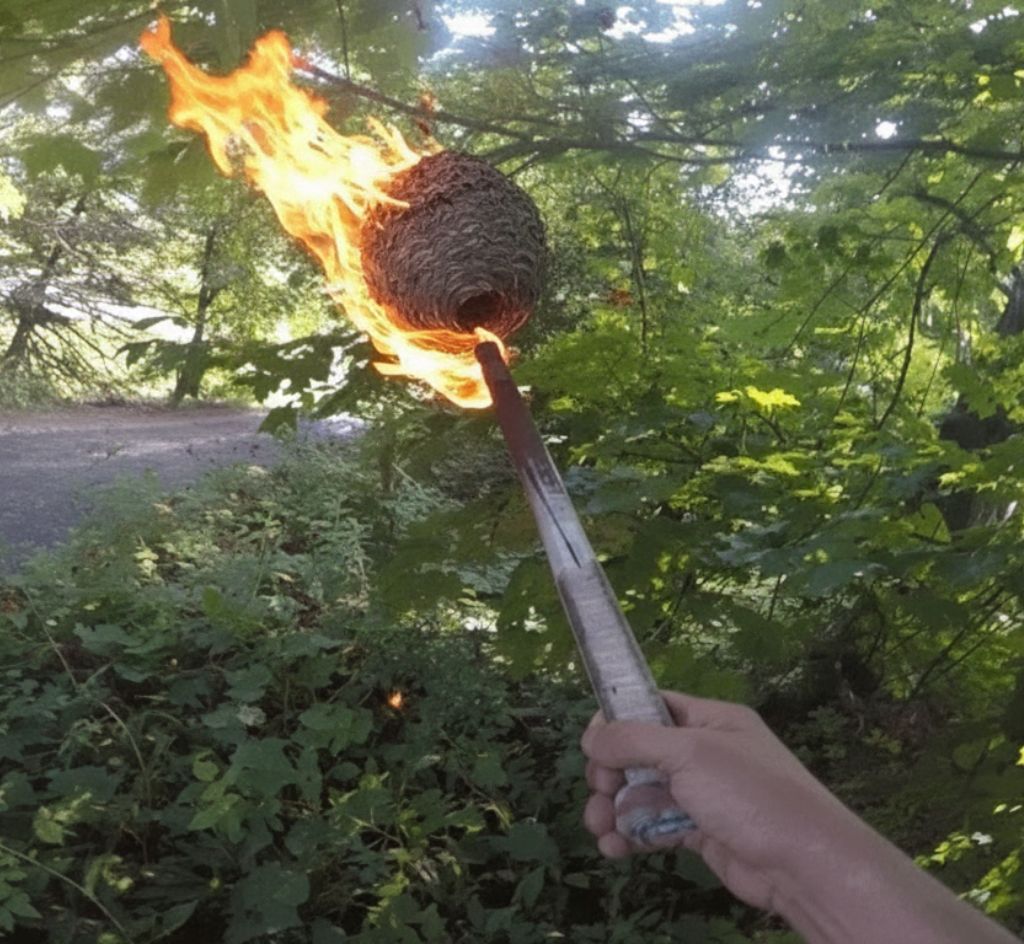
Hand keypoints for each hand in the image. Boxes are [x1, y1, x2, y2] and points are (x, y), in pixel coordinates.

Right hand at [581, 691, 864, 912]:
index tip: (592, 744)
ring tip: (600, 829)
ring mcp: (702, 795)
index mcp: (709, 720)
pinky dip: (632, 835)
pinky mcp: (700, 832)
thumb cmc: (749, 794)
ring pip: (643, 793)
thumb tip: (590, 737)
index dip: (617, 722)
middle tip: (601, 792)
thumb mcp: (689, 753)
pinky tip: (615, 848)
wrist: (804, 865)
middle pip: (639, 754)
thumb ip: (634, 740)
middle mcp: (704, 753)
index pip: (652, 707)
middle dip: (610, 773)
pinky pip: (655, 826)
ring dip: (614, 809)